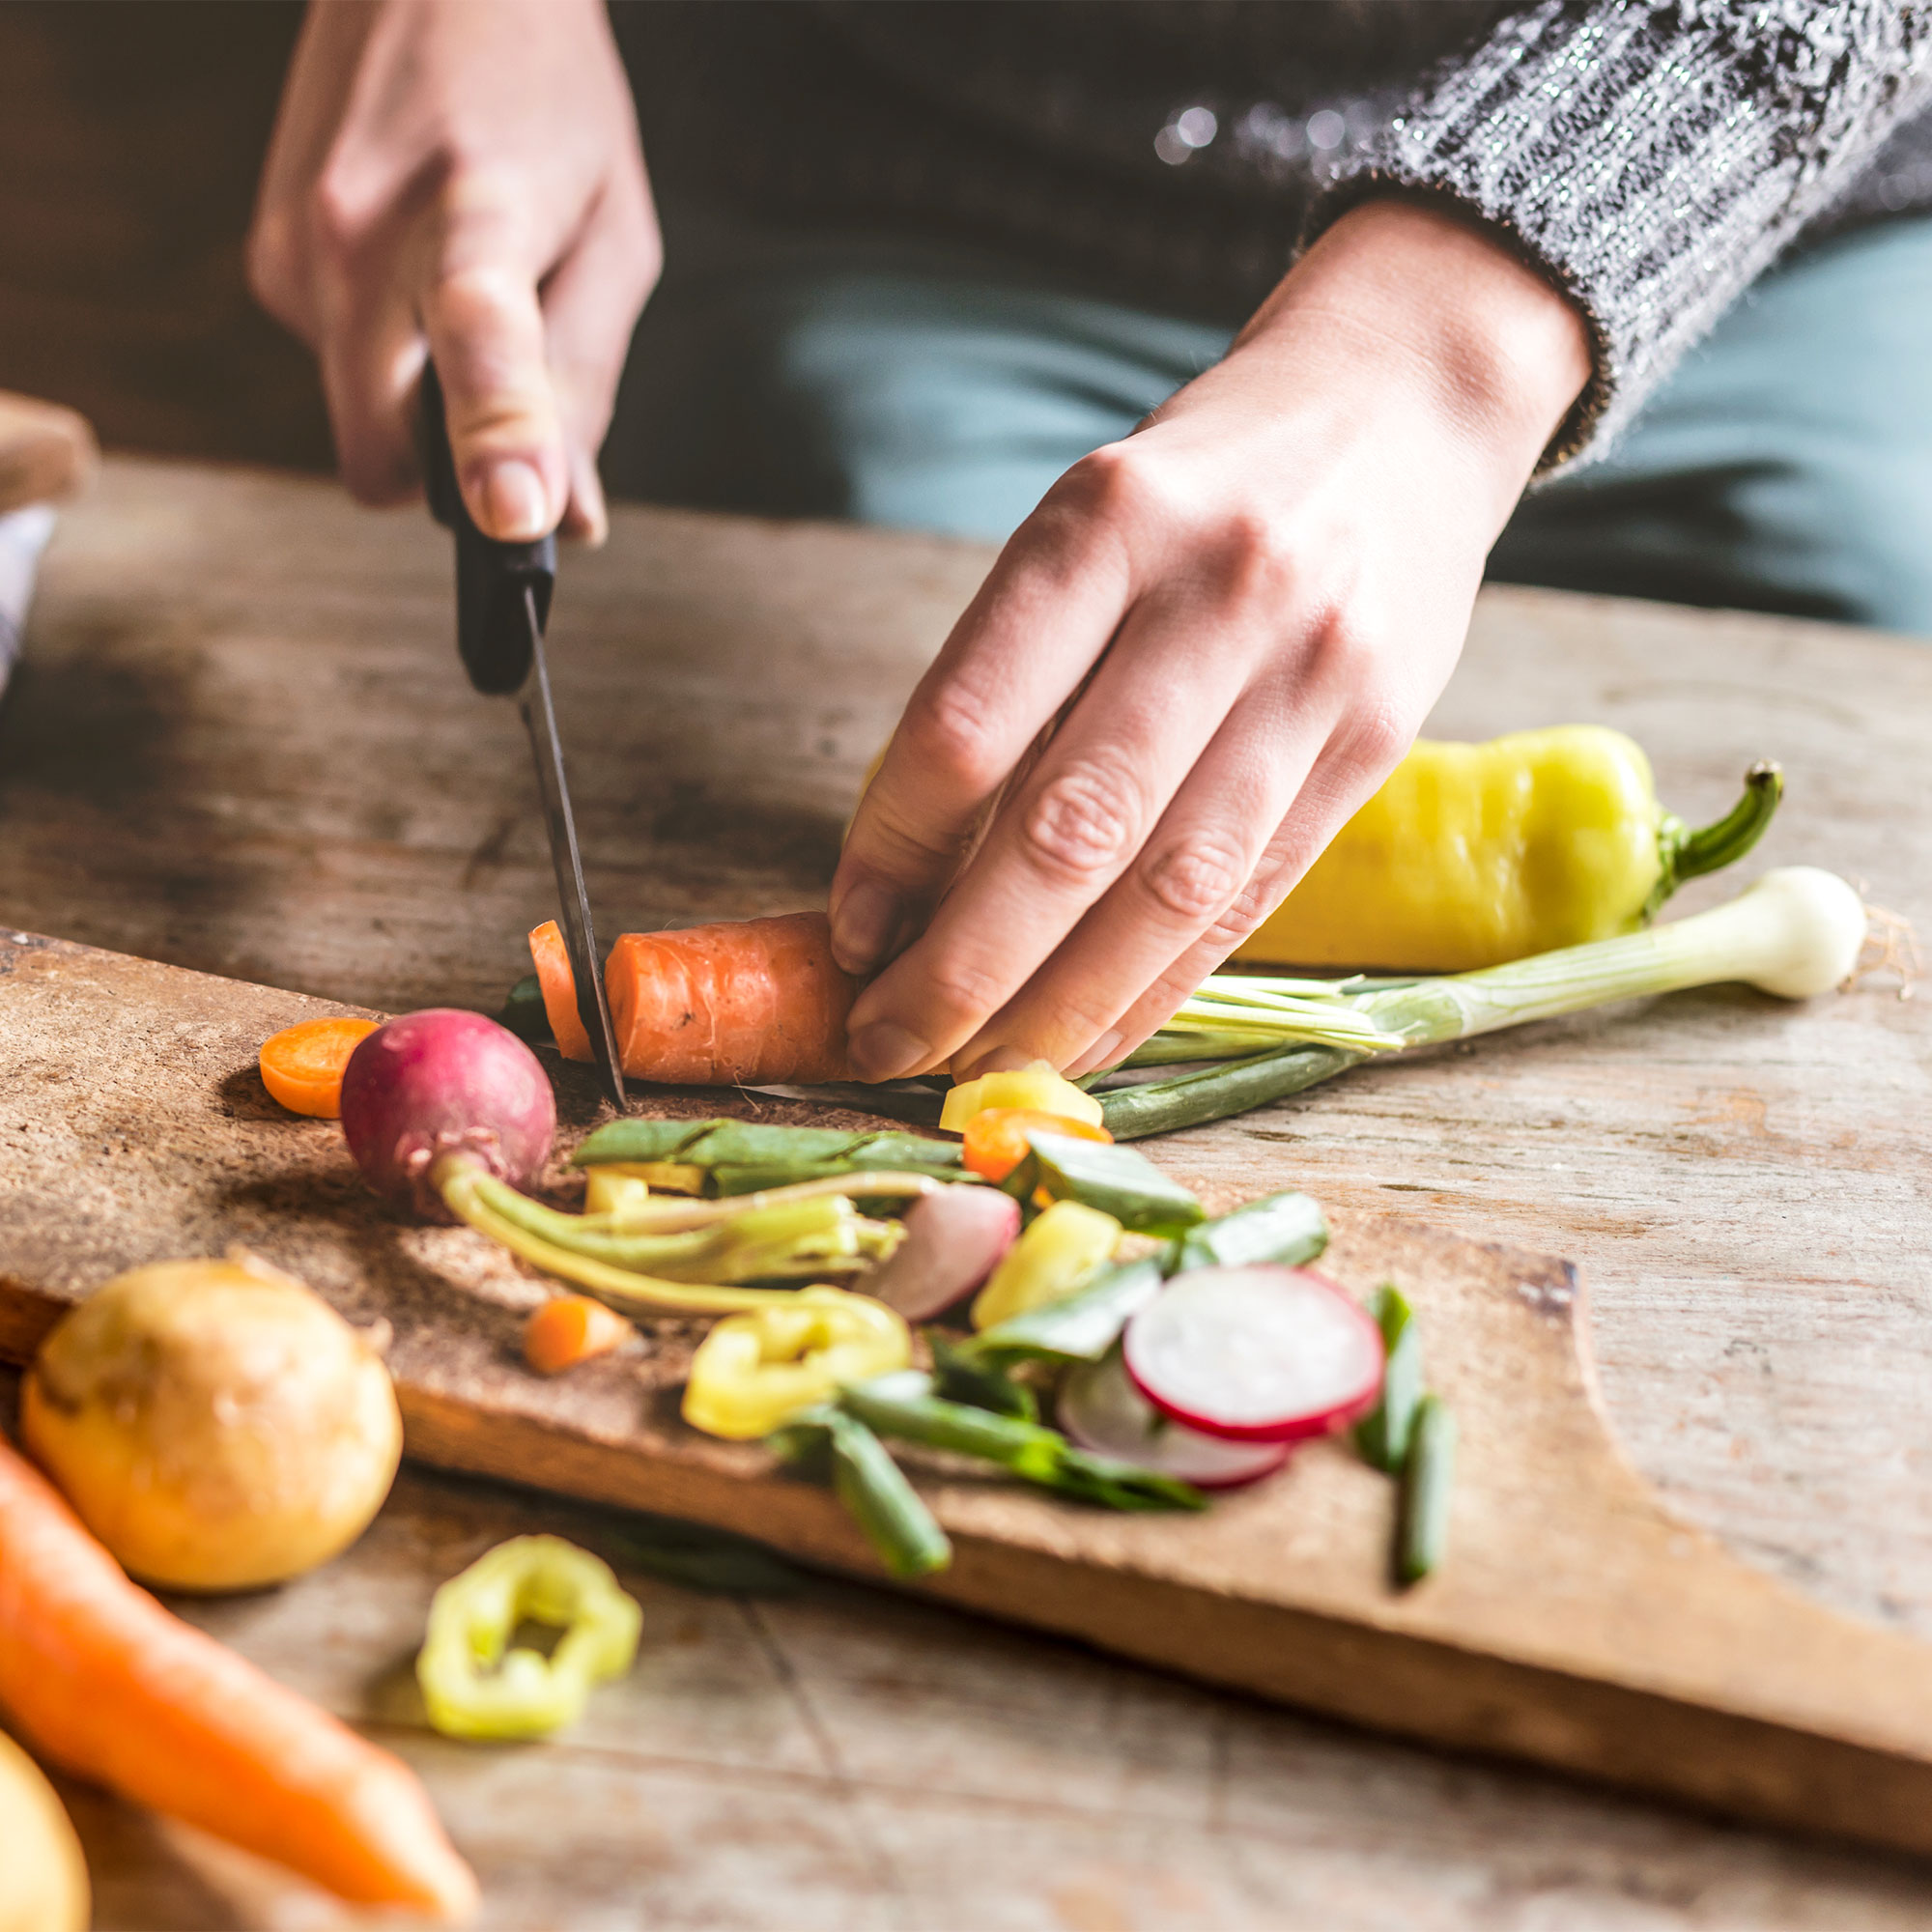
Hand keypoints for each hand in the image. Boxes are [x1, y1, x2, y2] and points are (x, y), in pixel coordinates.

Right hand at [247, 0, 656, 543]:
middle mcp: (360, 232)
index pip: (479, 336)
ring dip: (421, 400)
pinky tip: (415, 271)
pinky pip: (339, 372)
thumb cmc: (543, 102)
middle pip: (380, 453)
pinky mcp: (266, 261)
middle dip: (443, 473)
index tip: (513, 516)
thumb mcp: (615, 238)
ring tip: (469, 291)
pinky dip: (388, 355)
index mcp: (475, 213)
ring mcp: (296, 248)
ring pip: (360, 421)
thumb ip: (588, 381)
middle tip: (512, 414)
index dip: (495, 437)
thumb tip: (569, 516)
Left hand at [831, 198, 1591, 1081]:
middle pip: (1069, 831)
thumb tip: (911, 883)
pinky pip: (1248, 903)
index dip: (891, 851)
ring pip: (1169, 891)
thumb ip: (1013, 683)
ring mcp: (1311, 674)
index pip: (968, 724)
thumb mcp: (1085, 529)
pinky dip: (1156, 989)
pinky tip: (1088, 1038)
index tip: (848, 932)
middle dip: (962, 968)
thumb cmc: (1200, 487)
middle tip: (887, 1041)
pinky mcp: (1377, 744)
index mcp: (1107, 522)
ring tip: (976, 1067)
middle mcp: (1217, 594)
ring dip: (1058, 1006)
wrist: (1402, 410)